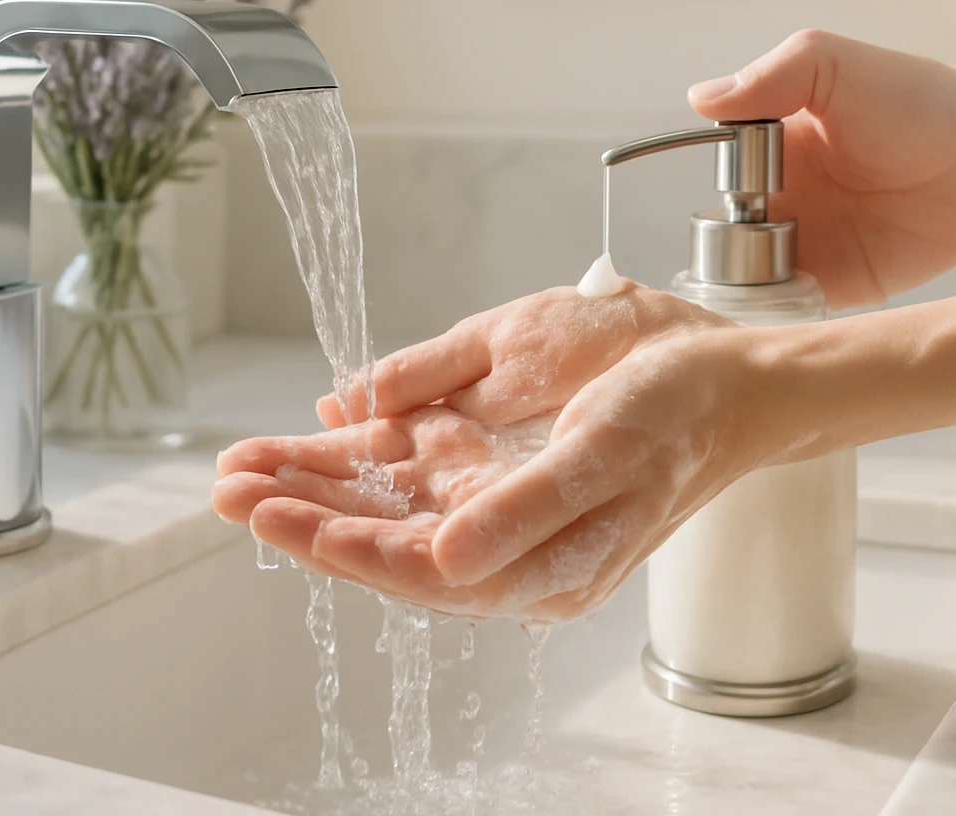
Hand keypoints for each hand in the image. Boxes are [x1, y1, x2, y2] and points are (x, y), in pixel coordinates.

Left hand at [212, 284, 780, 621]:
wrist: (730, 384)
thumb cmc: (678, 420)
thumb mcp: (604, 457)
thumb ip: (523, 513)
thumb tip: (443, 561)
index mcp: (536, 570)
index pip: (414, 569)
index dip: (337, 543)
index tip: (270, 515)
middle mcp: (507, 547)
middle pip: (385, 538)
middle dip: (305, 512)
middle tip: (225, 487)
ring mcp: (499, 505)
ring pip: (390, 502)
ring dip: (321, 480)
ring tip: (245, 463)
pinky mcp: (500, 466)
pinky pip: (417, 462)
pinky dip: (367, 443)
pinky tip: (324, 425)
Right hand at [690, 29, 955, 308]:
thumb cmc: (922, 99)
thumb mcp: (833, 64)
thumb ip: (767, 77)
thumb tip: (699, 98)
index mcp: (776, 149)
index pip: (720, 179)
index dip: (719, 192)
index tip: (737, 198)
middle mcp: (786, 200)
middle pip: (724, 238)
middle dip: (719, 251)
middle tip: (742, 250)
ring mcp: (811, 246)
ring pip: (749, 279)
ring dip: (740, 288)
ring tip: (754, 286)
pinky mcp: (839, 285)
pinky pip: (790, 307)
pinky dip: (775, 312)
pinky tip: (780, 306)